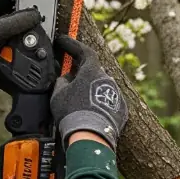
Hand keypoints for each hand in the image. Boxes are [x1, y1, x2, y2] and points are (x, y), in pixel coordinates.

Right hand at [50, 35, 128, 149]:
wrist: (91, 137)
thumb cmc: (74, 114)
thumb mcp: (58, 94)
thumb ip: (62, 80)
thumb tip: (66, 78)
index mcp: (92, 72)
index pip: (84, 51)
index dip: (72, 45)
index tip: (63, 41)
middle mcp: (108, 80)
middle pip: (94, 70)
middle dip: (82, 71)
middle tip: (70, 76)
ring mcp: (116, 94)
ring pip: (102, 86)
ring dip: (91, 89)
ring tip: (78, 100)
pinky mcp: (122, 109)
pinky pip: (109, 100)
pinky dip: (99, 102)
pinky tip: (89, 111)